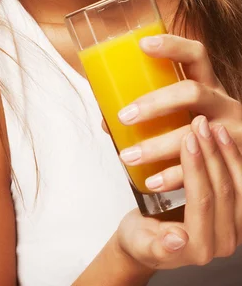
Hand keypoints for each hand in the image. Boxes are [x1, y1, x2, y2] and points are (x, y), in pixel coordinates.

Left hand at [114, 34, 241, 191]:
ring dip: (157, 146)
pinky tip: (151, 181)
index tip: (143, 44)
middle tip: (124, 116)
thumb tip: (106, 121)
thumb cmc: (205, 129)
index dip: (172, 45)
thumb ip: (154, 111)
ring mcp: (230, 131)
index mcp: (209, 84)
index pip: (195, 54)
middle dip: (155, 103)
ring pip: (194, 134)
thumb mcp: (188, 112)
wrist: (241, 158)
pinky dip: (173, 175)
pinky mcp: (234, 160)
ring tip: (128, 156)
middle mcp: (222, 102)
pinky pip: (202, 168)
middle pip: (191, 92)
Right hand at [115, 118, 241, 269]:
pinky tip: (222, 137)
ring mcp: (233, 229)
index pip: (202, 201)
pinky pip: (241, 184)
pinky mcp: (235, 215)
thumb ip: (158, 245)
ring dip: (226, 153)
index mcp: (199, 248)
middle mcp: (222, 241)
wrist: (148, 242)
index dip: (196, 168)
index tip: (187, 139)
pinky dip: (233, 158)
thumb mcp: (140, 243)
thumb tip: (177, 240)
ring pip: (239, 186)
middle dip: (211, 153)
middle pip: (223, 191)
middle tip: (200, 124)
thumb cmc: (140, 238)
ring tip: (213, 127)